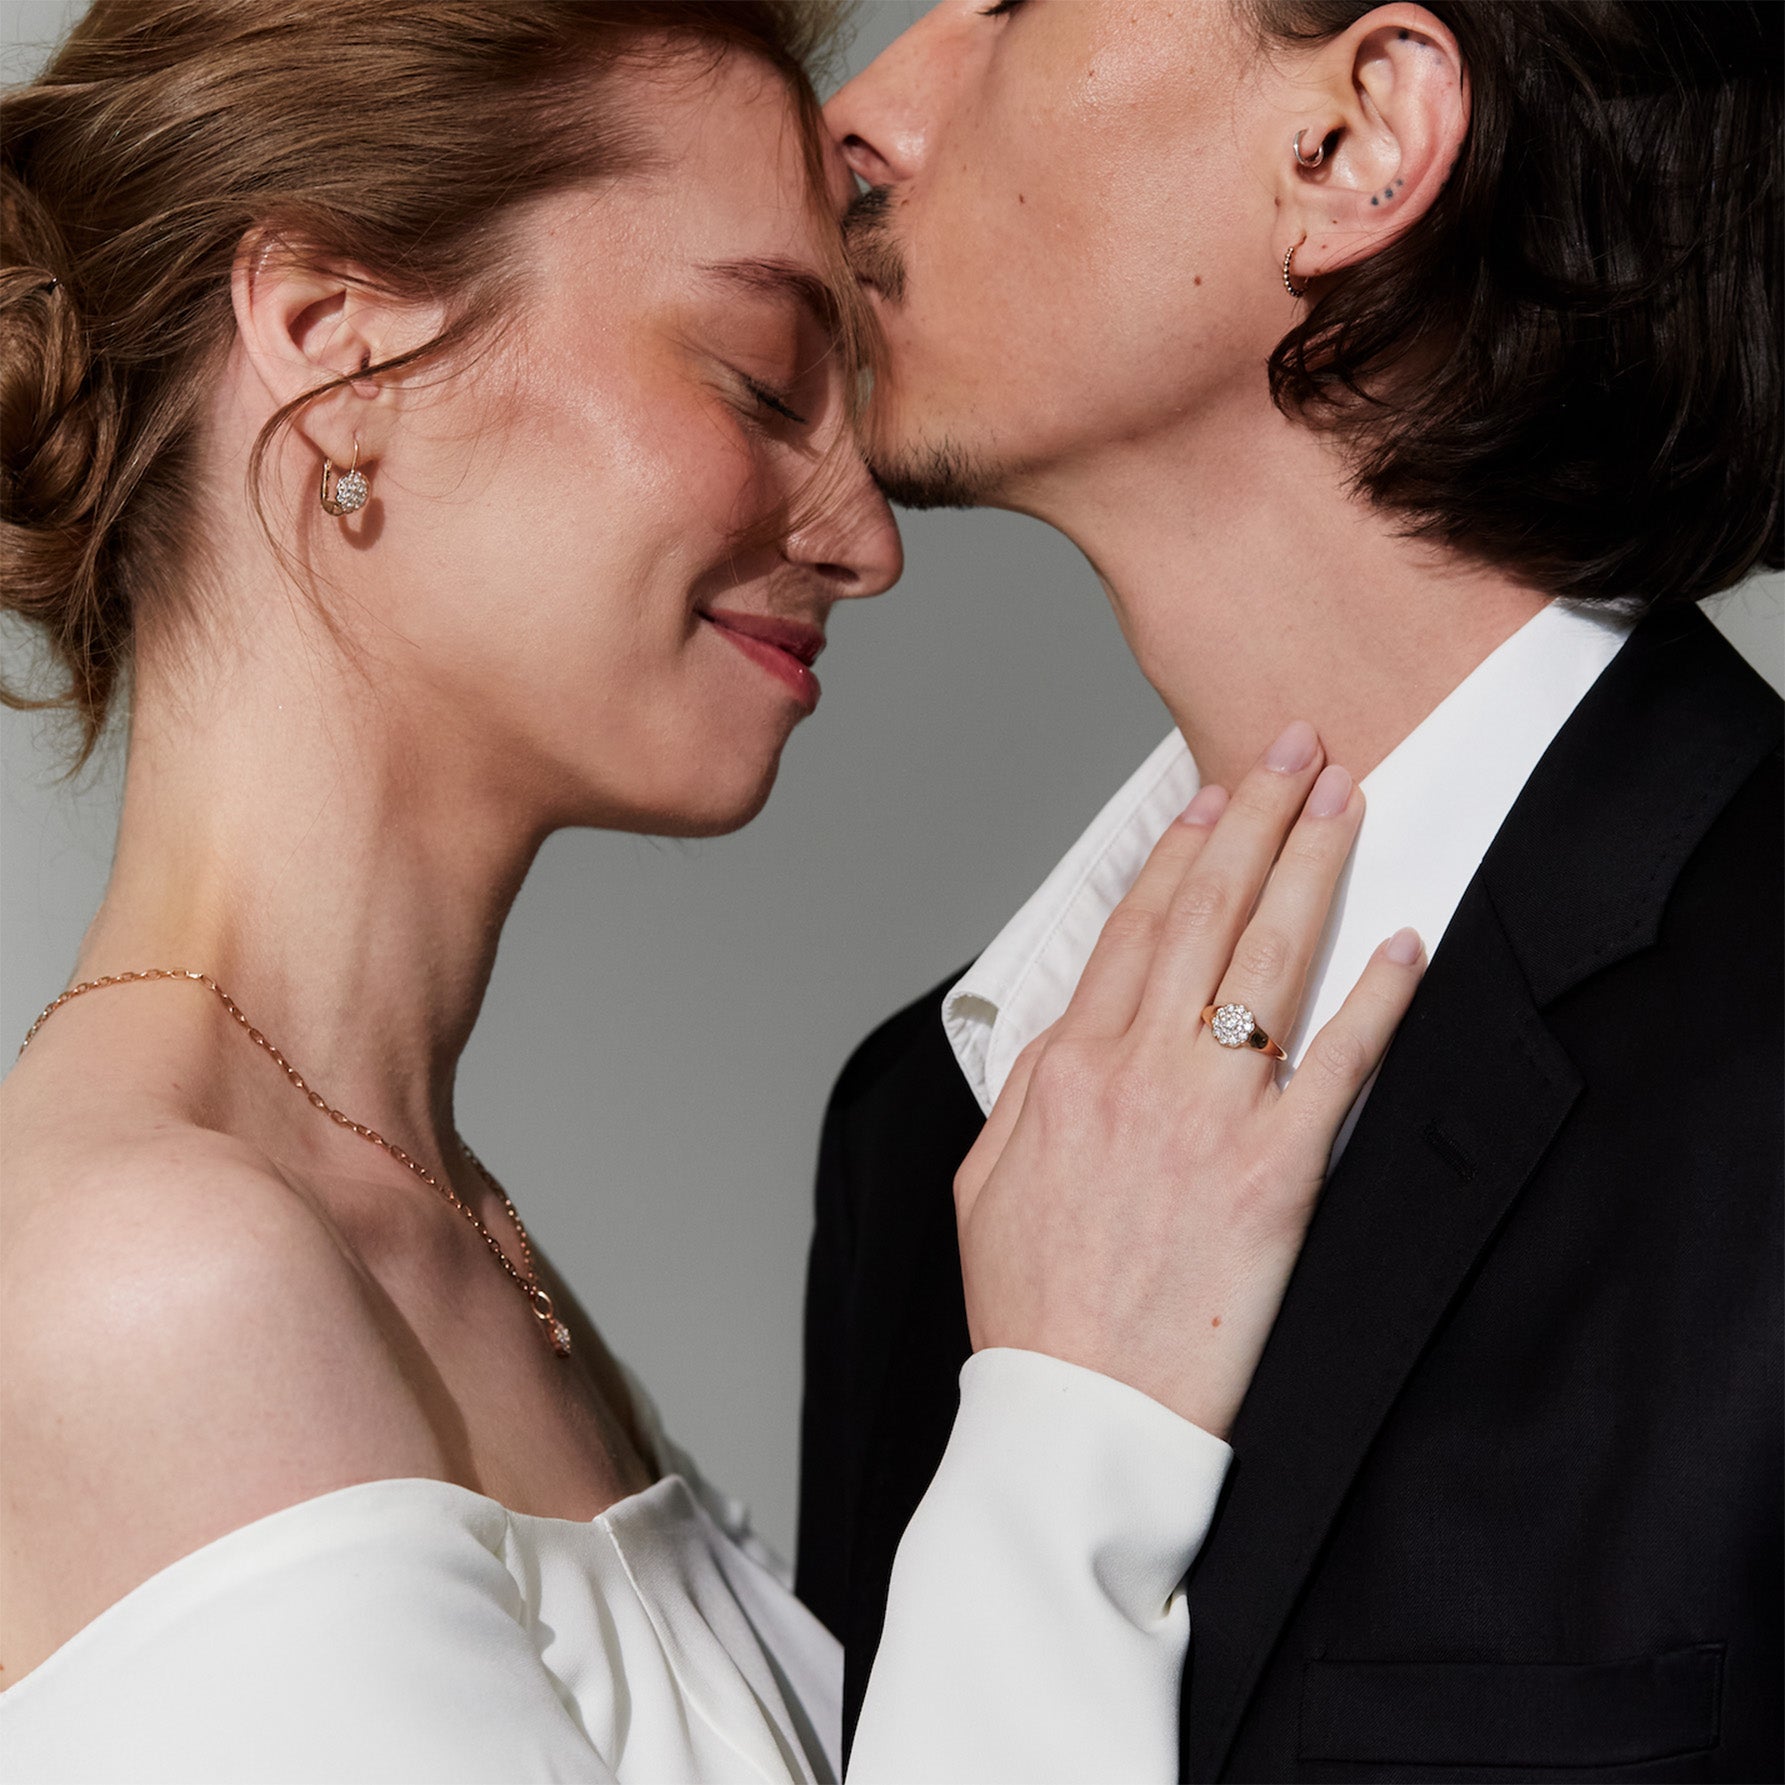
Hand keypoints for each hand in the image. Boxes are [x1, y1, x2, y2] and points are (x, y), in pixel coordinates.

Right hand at [953, 721, 1423, 1438]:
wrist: (1076, 1410)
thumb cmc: (1032, 1305)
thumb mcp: (987, 1180)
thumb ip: (1027, 1089)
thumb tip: (1064, 1032)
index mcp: (1067, 1067)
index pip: (1133, 927)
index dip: (1179, 849)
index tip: (1212, 795)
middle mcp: (1137, 1072)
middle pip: (1204, 915)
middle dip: (1255, 818)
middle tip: (1296, 749)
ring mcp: (1208, 1117)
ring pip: (1266, 961)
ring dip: (1310, 869)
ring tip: (1344, 800)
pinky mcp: (1274, 1175)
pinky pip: (1335, 1065)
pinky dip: (1373, 996)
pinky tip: (1402, 940)